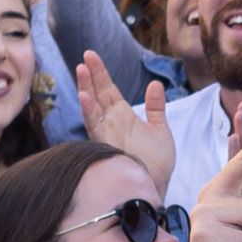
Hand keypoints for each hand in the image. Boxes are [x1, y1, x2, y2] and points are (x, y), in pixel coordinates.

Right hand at [74, 51, 174, 187]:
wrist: (155, 186)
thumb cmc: (157, 163)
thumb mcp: (160, 130)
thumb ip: (156, 107)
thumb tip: (155, 84)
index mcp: (123, 116)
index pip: (108, 90)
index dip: (101, 73)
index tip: (92, 56)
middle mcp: (111, 122)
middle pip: (98, 93)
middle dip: (92, 75)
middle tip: (86, 55)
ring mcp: (106, 133)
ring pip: (91, 107)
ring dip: (86, 88)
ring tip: (81, 69)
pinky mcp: (105, 144)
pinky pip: (93, 126)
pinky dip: (88, 111)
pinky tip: (84, 97)